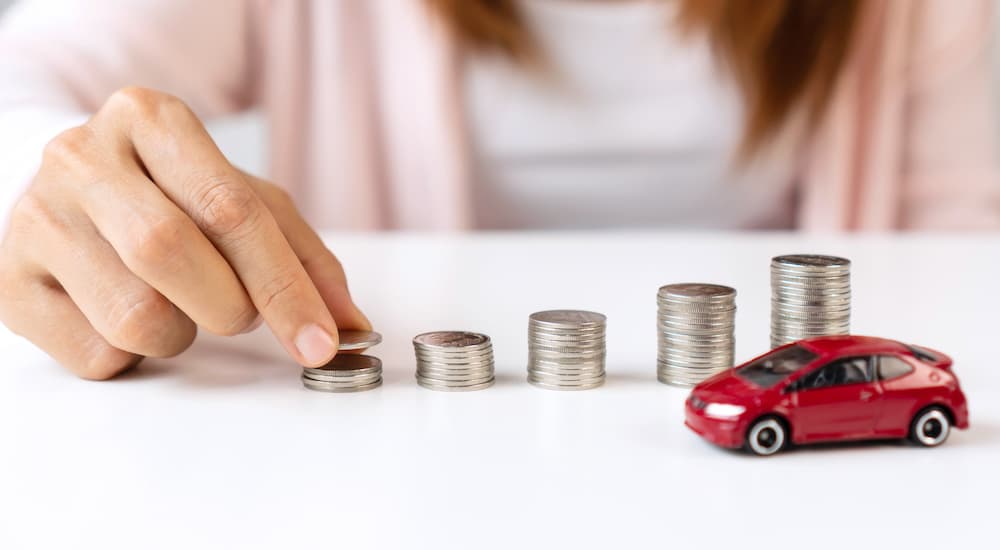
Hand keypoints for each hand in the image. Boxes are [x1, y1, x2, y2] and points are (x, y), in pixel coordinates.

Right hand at [0, 87, 369, 378]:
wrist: (69, 187)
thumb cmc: (169, 193)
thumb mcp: (243, 200)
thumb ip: (303, 256)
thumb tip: (348, 324)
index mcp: (149, 119)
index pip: (229, 208)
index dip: (284, 285)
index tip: (321, 340)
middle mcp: (81, 156)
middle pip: (171, 253)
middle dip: (229, 306)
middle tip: (235, 311)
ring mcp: (35, 218)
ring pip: (135, 316)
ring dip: (180, 334)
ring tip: (173, 304)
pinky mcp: (8, 283)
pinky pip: (96, 354)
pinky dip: (133, 355)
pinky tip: (124, 315)